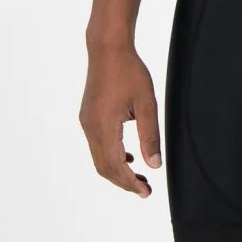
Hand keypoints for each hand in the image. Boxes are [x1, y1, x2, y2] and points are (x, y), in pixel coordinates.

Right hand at [79, 44, 162, 196]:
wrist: (107, 49)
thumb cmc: (129, 71)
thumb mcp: (146, 103)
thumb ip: (150, 136)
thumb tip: (154, 165)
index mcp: (104, 125)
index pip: (116, 165)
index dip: (131, 182)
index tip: (146, 193)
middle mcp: (90, 127)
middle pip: (104, 167)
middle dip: (124, 182)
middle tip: (145, 190)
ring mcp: (86, 122)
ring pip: (99, 158)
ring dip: (117, 171)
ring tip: (139, 177)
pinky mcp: (87, 117)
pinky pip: (97, 145)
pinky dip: (111, 157)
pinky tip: (128, 156)